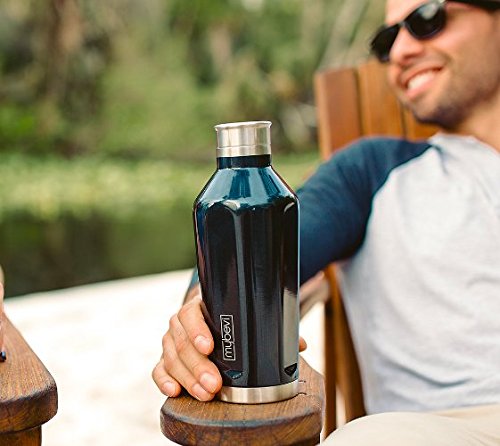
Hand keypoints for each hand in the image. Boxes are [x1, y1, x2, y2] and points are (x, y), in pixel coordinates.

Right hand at [152, 284, 307, 400]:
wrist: (205, 315)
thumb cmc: (228, 318)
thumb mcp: (244, 317)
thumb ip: (268, 328)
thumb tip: (299, 345)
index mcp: (199, 307)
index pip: (192, 314)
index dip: (198, 330)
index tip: (209, 345)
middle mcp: (181, 323)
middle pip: (181, 342)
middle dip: (198, 365)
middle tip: (214, 384)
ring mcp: (171, 341)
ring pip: (171, 357)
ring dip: (187, 377)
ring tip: (205, 393)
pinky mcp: (166, 359)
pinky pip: (159, 369)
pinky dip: (164, 380)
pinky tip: (175, 391)